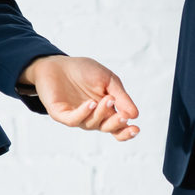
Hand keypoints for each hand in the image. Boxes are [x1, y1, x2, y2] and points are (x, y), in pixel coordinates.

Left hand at [21, 55, 140, 141]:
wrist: (58, 63)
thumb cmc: (84, 71)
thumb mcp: (108, 80)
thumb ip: (121, 97)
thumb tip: (134, 115)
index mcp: (105, 110)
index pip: (117, 127)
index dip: (126, 132)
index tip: (136, 129)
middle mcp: (92, 117)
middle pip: (106, 128)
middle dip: (116, 124)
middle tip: (124, 115)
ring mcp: (76, 116)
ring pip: (91, 124)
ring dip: (102, 113)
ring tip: (109, 99)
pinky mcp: (60, 114)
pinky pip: (73, 119)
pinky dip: (83, 113)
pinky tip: (91, 103)